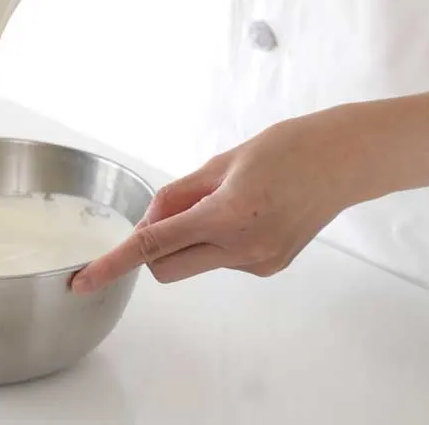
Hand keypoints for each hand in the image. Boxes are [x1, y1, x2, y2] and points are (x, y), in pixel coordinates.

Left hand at [71, 108, 366, 292]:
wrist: (345, 160)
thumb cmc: (287, 147)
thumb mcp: (221, 161)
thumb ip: (178, 194)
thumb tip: (148, 221)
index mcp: (226, 216)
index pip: (153, 246)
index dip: (112, 265)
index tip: (82, 281)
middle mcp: (242, 250)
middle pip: (167, 268)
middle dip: (154, 249)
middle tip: (171, 209)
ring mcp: (259, 264)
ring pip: (195, 264)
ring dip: (189, 240)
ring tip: (224, 199)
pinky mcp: (271, 267)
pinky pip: (223, 261)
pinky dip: (216, 241)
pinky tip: (246, 212)